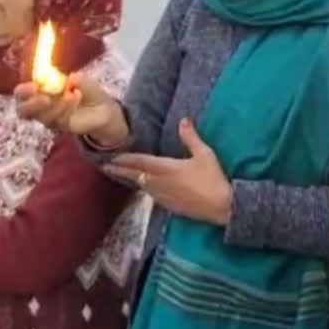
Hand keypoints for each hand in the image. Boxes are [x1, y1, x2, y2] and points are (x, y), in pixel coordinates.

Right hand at [13, 71, 120, 139]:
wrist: (102, 108)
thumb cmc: (86, 90)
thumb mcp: (83, 80)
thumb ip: (77, 79)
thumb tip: (71, 78)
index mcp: (38, 90)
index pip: (21, 93)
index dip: (23, 91)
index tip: (33, 86)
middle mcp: (39, 105)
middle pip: (23, 110)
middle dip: (31, 104)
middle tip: (45, 98)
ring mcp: (49, 118)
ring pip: (42, 117)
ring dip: (55, 106)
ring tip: (71, 94)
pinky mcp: (60, 127)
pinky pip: (58, 121)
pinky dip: (66, 109)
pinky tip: (75, 97)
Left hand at [103, 119, 233, 225]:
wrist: (223, 207)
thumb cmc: (213, 179)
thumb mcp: (204, 154)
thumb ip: (191, 138)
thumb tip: (183, 120)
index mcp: (166, 168)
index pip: (140, 162)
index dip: (125, 159)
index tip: (112, 157)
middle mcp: (160, 183)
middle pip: (135, 175)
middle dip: (120, 170)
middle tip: (106, 167)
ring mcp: (164, 196)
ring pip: (142, 186)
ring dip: (131, 179)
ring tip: (122, 174)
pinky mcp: (170, 206)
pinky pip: (151, 195)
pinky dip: (144, 189)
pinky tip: (145, 188)